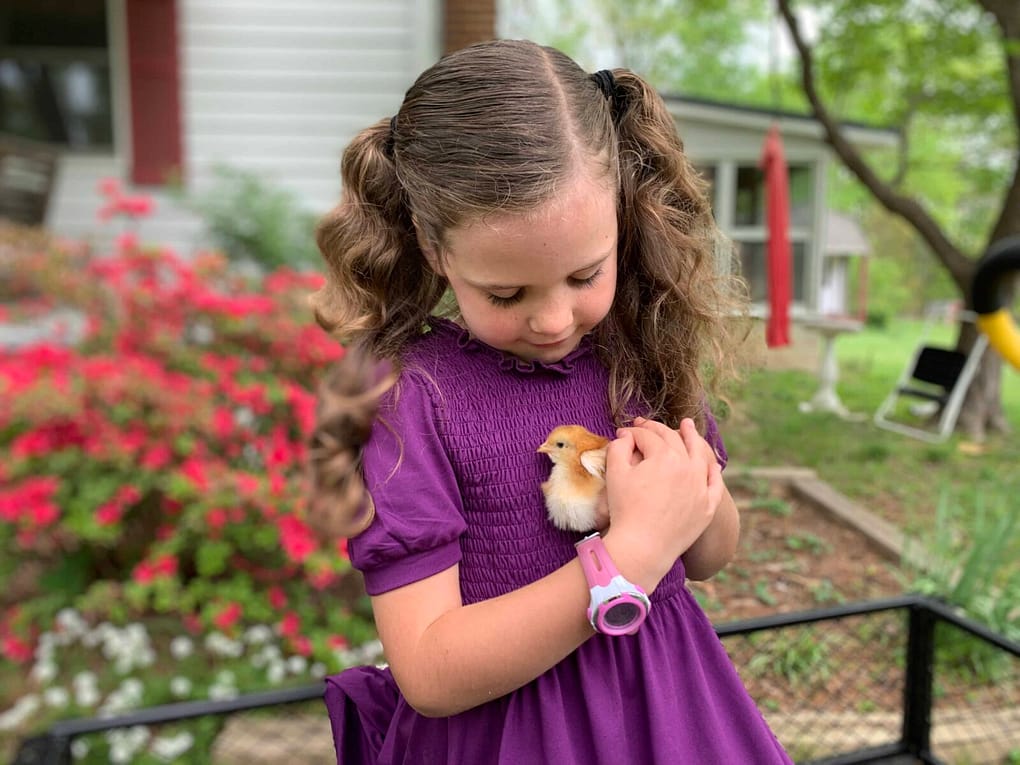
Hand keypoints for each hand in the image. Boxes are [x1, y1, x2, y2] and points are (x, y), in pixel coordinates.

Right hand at [602, 417, 723, 589]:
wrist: (643, 547)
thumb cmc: (625, 509)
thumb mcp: (615, 474)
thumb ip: (618, 447)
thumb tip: (626, 435)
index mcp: (664, 456)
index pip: (647, 437)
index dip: (633, 433)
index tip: (624, 434)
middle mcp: (687, 466)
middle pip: (672, 440)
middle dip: (658, 430)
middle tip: (647, 425)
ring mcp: (701, 486)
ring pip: (698, 456)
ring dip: (693, 438)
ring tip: (688, 426)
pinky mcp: (707, 506)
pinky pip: (714, 483)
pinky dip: (713, 471)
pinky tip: (712, 465)